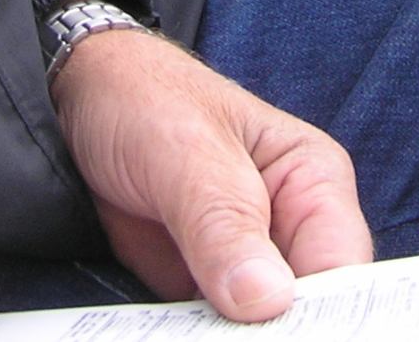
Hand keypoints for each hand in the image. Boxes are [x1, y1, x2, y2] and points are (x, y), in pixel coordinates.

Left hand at [52, 29, 370, 321]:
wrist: (77, 104)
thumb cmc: (143, 101)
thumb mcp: (185, 152)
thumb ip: (225, 222)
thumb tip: (268, 300)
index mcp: (312, 180)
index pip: (341, 263)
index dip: (323, 312)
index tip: (280, 333)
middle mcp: (289, 228)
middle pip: (305, 307)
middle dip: (274, 332)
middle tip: (226, 335)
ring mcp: (244, 264)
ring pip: (257, 329)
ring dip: (229, 340)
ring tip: (195, 334)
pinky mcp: (200, 289)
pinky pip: (209, 332)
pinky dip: (194, 340)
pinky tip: (173, 337)